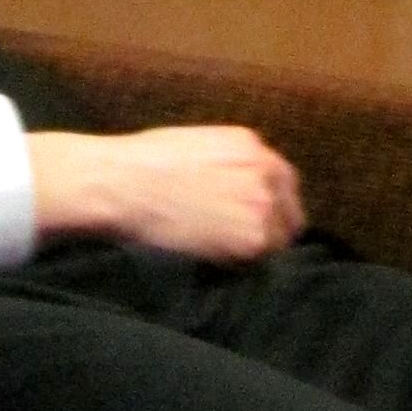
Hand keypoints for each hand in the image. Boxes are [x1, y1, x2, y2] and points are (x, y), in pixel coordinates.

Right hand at [26, 125, 303, 262]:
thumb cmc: (140, 164)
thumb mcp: (195, 145)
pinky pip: (261, 261)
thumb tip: (234, 187)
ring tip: (222, 254)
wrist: (121, 184)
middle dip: (272, 228)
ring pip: (278, 240)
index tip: (258, 221)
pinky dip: (242, 266)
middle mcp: (265, 171)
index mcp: (250, 145)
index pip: (283, 183)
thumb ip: (228, 163)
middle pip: (290, 212)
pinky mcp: (253, 238)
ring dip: (257, 249)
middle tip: (243, 245)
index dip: (272, 205)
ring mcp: (263, 205)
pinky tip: (214, 260)